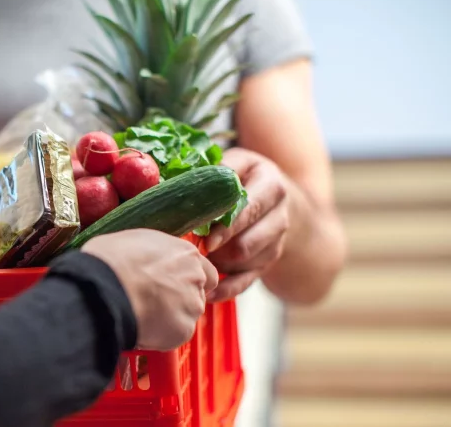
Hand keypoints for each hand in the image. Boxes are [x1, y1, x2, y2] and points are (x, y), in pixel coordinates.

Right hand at [82, 229, 217, 350]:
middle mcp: (195, 278)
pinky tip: (141, 327)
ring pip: (186, 316)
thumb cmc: (111, 261)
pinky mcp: (183, 330)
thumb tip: (143, 258)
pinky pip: (175, 335)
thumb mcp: (134, 241)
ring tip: (143, 315)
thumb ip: (152, 253)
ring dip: (170, 318)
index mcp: (186, 253)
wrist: (104, 288)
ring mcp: (192, 305)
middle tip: (153, 302)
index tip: (172, 285)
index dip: (188, 281)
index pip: (205, 272)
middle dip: (179, 300)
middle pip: (197, 294)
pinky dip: (161, 335)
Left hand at [205, 148, 289, 302]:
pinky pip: (246, 282)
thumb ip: (214, 171)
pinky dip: (226, 289)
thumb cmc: (242, 176)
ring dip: (218, 265)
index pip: (251, 209)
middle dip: (219, 249)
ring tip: (195, 259)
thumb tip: (176, 182)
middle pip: (249, 243)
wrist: (273, 197)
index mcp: (272, 187)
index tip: (205, 238)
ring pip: (245, 264)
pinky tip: (207, 291)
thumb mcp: (235, 163)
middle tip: (193, 250)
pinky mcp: (266, 263)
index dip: (227, 226)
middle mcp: (279, 217)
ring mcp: (275, 243)